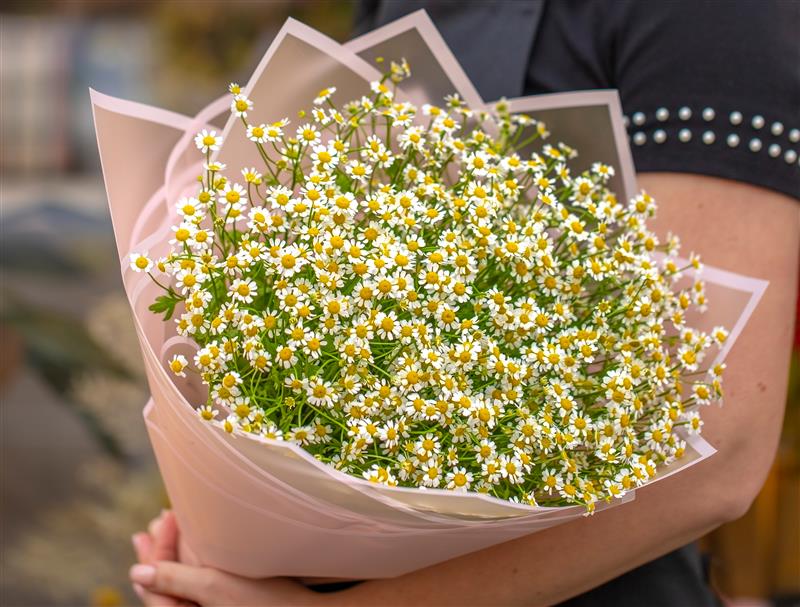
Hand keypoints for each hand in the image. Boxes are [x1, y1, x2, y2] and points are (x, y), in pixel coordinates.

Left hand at [130, 510, 319, 605]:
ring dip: (176, 555)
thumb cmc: (264, 604)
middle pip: (166, 583)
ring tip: (169, 529)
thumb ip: (175, 580)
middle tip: (155, 521)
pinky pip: (200, 586)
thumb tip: (135, 573)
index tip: (164, 514)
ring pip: (183, 583)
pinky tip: (200, 548)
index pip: (156, 581)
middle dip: (161, 550)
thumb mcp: (216, 588)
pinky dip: (194, 564)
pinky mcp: (227, 605)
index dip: (157, 547)